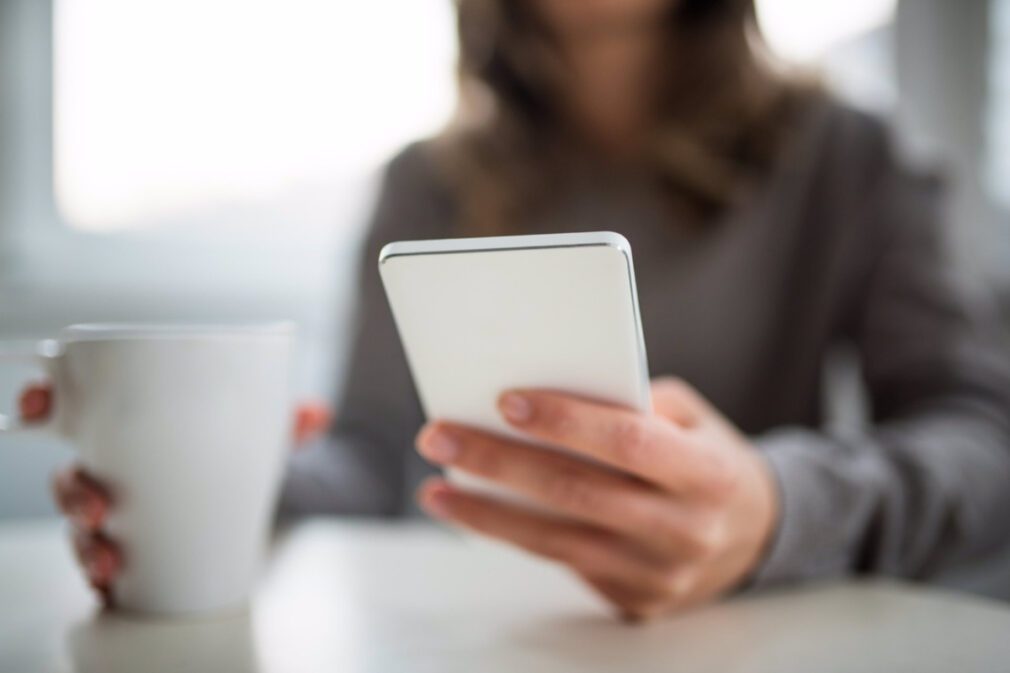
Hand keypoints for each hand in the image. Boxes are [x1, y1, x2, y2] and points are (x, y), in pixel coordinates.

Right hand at [18, 383, 331, 607]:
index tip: (40, 406)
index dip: (44, 403)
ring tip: (109, 558)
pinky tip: (111, 583)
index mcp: (133, 432)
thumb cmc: (236, 464)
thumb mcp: (261, 439)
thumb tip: (317, 414)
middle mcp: (115, 474)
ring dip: (83, 545)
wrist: (250, 517)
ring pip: (79, 528)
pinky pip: (97, 566)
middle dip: (70, 493)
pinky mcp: (127, 553)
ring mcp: (117, 517)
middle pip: (68, 478)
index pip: (73, 410)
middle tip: (96, 509)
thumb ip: (287, 425)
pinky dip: (99, 576)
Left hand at [415, 377, 778, 620]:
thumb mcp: (692, 417)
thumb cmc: (709, 458)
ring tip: (437, 486)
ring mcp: (661, 576)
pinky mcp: (637, 602)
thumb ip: (634, 403)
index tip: (504, 400)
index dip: (566, 420)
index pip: (629, 441)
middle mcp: (687, 530)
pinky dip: (515, 537)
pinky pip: (565, 565)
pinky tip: (477, 512)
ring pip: (558, 542)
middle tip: (439, 437)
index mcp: (708, 473)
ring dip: (486, 513)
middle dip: (499, 462)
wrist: (758, 535)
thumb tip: (547, 398)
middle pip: (576, 493)